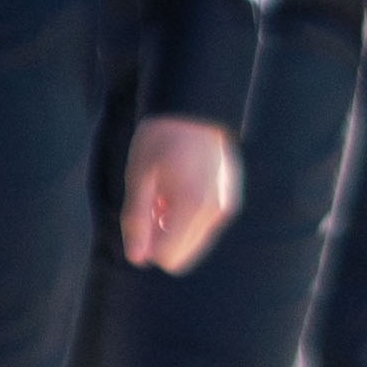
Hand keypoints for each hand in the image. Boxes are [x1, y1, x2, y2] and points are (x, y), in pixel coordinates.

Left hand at [116, 117, 240, 272]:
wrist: (194, 107)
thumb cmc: (160, 139)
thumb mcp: (139, 178)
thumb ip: (137, 221)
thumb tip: (136, 259)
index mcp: (193, 206)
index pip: (168, 258)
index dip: (147, 245)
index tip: (141, 217)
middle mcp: (216, 212)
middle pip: (182, 255)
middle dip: (160, 238)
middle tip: (152, 203)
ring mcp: (227, 207)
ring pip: (193, 242)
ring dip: (173, 227)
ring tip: (164, 193)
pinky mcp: (230, 201)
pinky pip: (204, 226)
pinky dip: (187, 217)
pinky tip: (178, 189)